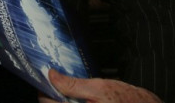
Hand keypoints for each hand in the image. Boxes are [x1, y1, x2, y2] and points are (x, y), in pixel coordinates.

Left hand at [38, 69, 162, 102]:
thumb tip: (52, 75)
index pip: (47, 102)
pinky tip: (81, 100)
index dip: (46, 89)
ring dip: (64, 99)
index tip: (49, 78)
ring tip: (73, 91)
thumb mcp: (100, 88)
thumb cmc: (129, 101)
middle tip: (61, 82)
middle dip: (55, 94)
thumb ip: (74, 84)